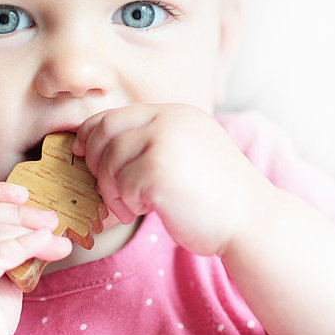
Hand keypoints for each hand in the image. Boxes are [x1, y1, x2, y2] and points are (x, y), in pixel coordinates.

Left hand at [73, 103, 273, 255]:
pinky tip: (144, 210)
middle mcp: (169, 120)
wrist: (252, 221)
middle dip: (94, 160)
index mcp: (174, 113)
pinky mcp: (158, 171)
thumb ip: (150, 142)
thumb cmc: (214, 194)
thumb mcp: (185, 152)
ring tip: (130, 206)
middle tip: (105, 185)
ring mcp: (164, 143)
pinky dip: (123, 203)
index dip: (91, 134)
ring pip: (109, 161)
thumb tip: (96, 145)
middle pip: (105, 131)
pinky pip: (120, 185)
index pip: (115, 114)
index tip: (82, 153)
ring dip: (111, 189)